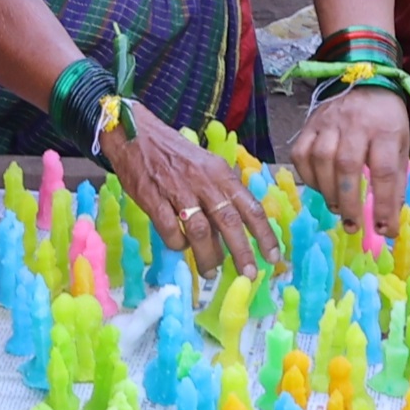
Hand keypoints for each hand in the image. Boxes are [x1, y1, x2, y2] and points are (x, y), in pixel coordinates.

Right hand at [104, 108, 269, 276]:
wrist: (135, 134)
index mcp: (220, 173)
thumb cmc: (174, 153)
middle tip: (249, 274)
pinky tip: (181, 247)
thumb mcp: (206, 165)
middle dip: (242, 252)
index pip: (250, 207)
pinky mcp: (153, 198)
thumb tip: (235, 227)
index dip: (264, 234)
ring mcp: (178, 190)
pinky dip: (178, 244)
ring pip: (200, 231)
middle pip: (229, 222)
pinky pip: (170, 229)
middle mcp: (204, 182)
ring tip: (211, 272)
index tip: (274, 256)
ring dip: (208, 256)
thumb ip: (220, 192)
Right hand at [290, 84, 408, 240]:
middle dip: (350, 201)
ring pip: (322, 160)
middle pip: (348, 165)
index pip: (384, 171)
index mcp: (385, 129)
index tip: (385, 229)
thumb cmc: (386, 119)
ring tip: (338, 209)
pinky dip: (309, 176)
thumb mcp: (401, 145)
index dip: (384, 203)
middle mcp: (355, 124)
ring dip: (329, 191)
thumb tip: (389, 220)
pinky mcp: (309, 124)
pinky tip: (321, 187)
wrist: (365, 80)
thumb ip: (396, 180)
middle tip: (354, 225)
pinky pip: (301, 154)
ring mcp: (328, 122)